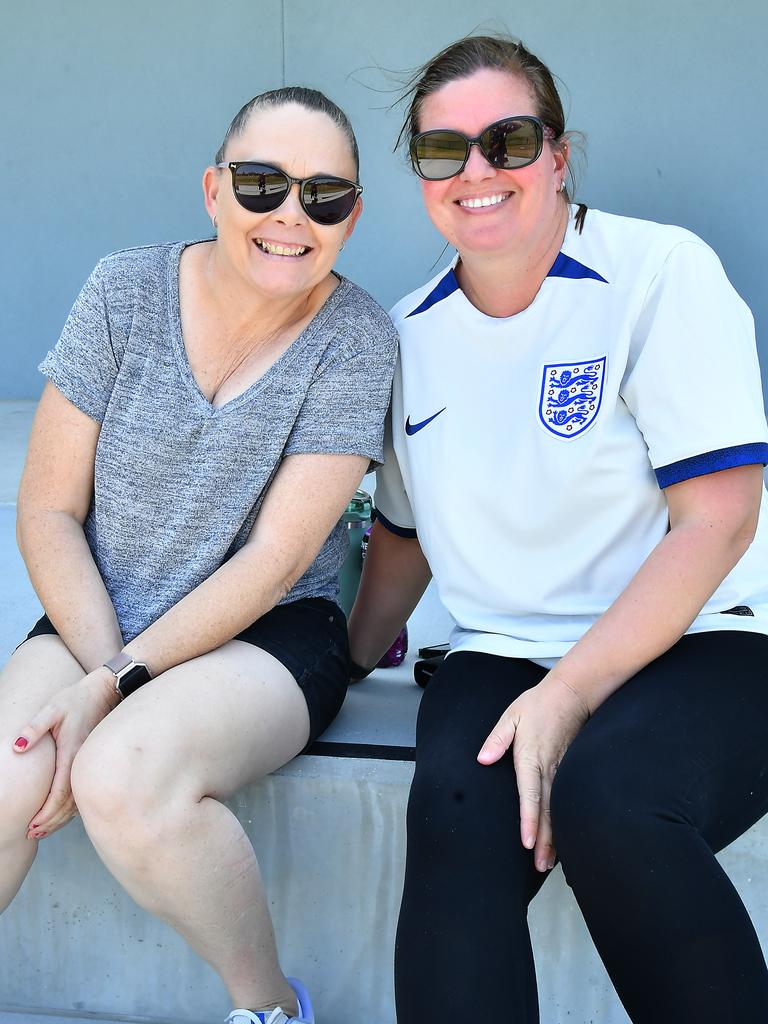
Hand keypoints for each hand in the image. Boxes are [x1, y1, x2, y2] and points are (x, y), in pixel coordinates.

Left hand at [13, 666, 118, 837]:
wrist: (104, 692)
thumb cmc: (75, 700)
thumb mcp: (52, 708)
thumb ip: (35, 727)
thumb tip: (17, 747)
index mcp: (72, 753)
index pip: (60, 793)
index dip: (46, 812)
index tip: (31, 824)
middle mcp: (83, 763)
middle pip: (70, 804)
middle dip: (51, 822)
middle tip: (33, 834)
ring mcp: (89, 765)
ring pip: (78, 802)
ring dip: (61, 819)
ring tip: (43, 830)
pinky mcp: (91, 764)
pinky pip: (82, 793)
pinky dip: (71, 809)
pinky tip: (61, 815)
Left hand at [477, 672, 590, 872]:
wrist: (572, 693)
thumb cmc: (538, 704)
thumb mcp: (512, 716)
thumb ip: (497, 739)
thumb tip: (482, 759)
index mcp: (531, 757)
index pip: (530, 795)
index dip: (529, 820)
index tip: (527, 842)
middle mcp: (548, 768)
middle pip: (547, 810)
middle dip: (545, 841)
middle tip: (540, 866)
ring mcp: (562, 770)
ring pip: (558, 810)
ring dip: (555, 837)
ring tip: (549, 862)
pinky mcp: (570, 770)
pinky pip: (565, 801)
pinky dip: (562, 822)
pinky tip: (560, 838)